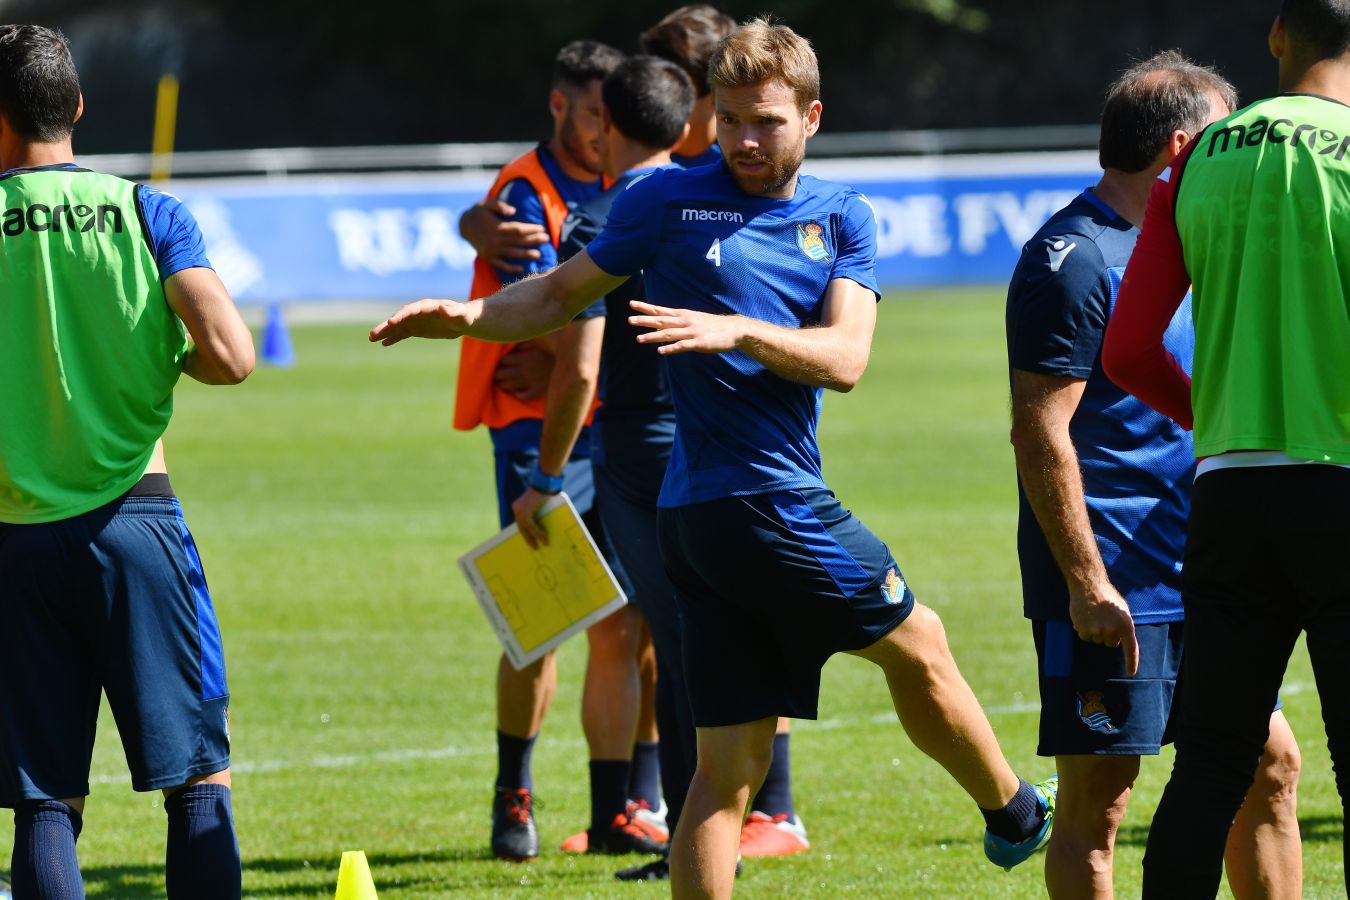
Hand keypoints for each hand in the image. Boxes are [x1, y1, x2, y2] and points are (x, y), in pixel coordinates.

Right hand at [369, 299, 476, 345]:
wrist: (462, 321)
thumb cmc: (463, 316)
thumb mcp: (460, 314)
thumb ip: (452, 311)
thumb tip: (441, 308)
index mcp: (426, 306)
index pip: (410, 310)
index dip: (400, 316)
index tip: (390, 322)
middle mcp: (417, 313)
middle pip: (399, 318)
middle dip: (386, 325)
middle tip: (373, 334)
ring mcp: (416, 321)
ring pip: (398, 327)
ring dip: (385, 332)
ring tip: (372, 338)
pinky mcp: (417, 329)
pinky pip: (403, 334)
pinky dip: (394, 338)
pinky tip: (384, 343)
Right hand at [460, 200, 548, 272]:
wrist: (463, 225)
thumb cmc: (479, 212)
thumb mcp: (487, 203)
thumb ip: (499, 205)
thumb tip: (513, 211)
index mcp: (496, 227)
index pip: (518, 229)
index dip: (531, 229)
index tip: (542, 228)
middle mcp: (494, 240)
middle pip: (518, 241)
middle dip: (533, 240)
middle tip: (547, 239)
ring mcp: (491, 250)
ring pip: (512, 254)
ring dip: (526, 254)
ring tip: (539, 254)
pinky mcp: (487, 257)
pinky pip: (500, 265)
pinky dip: (511, 268)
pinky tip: (521, 268)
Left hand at [493, 344, 554, 399]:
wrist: (571, 366)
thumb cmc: (555, 352)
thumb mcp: (540, 342)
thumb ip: (526, 341)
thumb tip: (516, 340)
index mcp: (524, 358)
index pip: (504, 360)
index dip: (499, 361)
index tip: (498, 361)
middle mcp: (524, 371)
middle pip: (503, 374)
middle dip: (497, 374)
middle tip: (495, 373)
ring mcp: (530, 382)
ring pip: (510, 386)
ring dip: (503, 385)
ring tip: (500, 383)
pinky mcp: (538, 390)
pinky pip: (524, 395)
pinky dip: (518, 394)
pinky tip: (516, 392)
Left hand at [511, 487, 552, 548]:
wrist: (544, 484)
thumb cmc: (543, 493)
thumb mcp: (537, 505)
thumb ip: (535, 513)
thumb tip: (539, 525)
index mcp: (518, 507)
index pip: (520, 523)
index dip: (525, 533)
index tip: (529, 541)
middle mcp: (516, 509)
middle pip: (521, 527)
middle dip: (528, 538)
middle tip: (533, 547)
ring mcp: (520, 511)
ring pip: (526, 528)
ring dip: (535, 537)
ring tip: (542, 544)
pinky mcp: (525, 512)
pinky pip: (531, 526)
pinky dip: (538, 533)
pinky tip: (544, 537)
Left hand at [629, 300, 746, 354]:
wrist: (735, 329)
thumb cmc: (714, 326)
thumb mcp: (695, 319)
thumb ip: (680, 322)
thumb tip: (665, 325)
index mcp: (684, 315)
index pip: (661, 310)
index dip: (646, 308)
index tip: (631, 304)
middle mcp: (685, 321)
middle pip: (661, 320)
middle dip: (645, 320)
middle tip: (629, 320)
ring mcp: (692, 332)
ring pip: (669, 334)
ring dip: (653, 336)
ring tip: (639, 339)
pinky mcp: (699, 343)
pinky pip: (682, 346)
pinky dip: (671, 348)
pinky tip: (660, 351)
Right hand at [1069, 582, 1139, 675]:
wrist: (1089, 585)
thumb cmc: (1107, 596)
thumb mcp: (1122, 610)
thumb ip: (1123, 626)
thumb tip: (1119, 640)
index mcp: (1126, 625)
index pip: (1131, 649)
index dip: (1131, 662)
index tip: (1130, 673)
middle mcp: (1112, 631)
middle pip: (1109, 643)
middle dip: (1107, 634)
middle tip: (1104, 618)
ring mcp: (1097, 631)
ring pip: (1096, 640)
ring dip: (1094, 631)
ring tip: (1093, 615)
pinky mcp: (1083, 629)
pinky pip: (1085, 636)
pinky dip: (1084, 629)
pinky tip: (1085, 616)